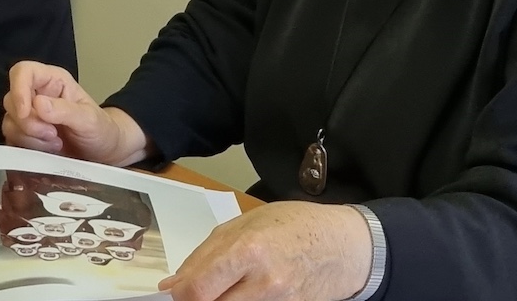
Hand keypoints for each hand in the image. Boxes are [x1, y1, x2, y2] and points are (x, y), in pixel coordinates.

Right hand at [2, 61, 149, 165]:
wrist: (104, 153)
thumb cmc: (101, 129)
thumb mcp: (90, 120)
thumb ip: (66, 110)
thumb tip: (38, 104)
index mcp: (52, 82)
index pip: (23, 72)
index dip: (18, 89)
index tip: (25, 112)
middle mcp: (37, 95)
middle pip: (11, 100)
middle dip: (29, 123)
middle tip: (53, 135)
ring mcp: (30, 117)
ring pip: (10, 123)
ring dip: (30, 138)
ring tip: (55, 144)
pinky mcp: (26, 136)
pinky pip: (12, 141)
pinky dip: (28, 149)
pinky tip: (47, 152)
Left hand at [159, 202, 373, 300]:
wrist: (344, 246)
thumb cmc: (294, 225)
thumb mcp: (245, 223)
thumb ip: (205, 254)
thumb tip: (173, 284)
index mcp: (248, 251)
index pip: (198, 290)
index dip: (179, 295)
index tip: (175, 291)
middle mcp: (264, 283)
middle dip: (198, 300)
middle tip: (199, 290)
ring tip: (228, 286)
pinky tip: (246, 293)